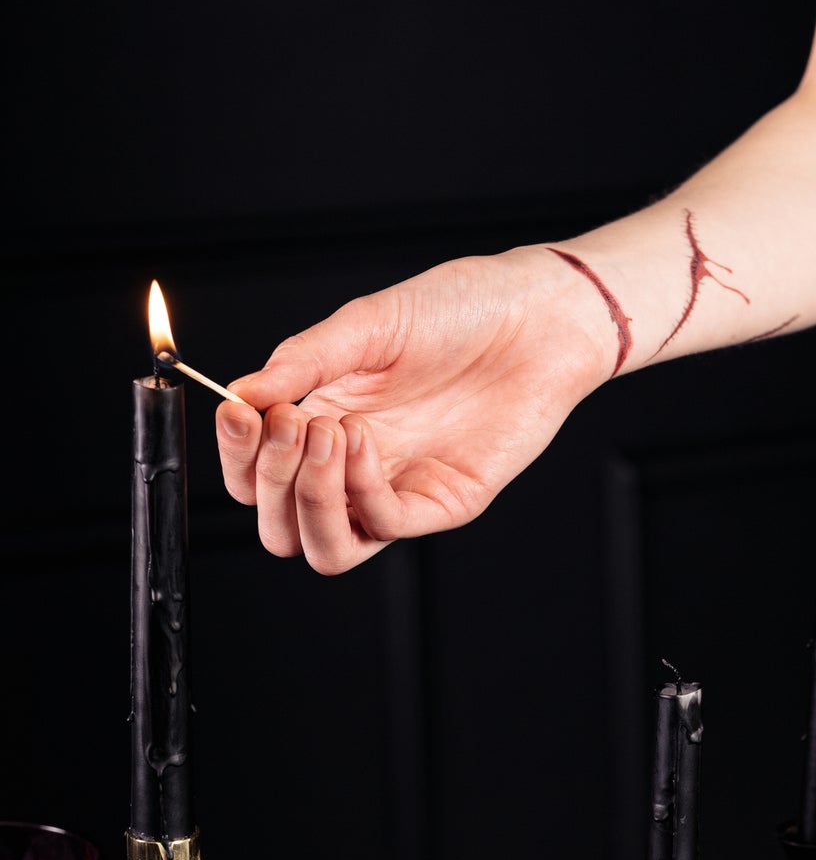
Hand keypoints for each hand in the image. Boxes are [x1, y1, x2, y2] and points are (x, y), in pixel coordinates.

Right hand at [216, 251, 616, 573]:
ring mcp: (395, 491)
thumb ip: (303, 361)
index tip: (237, 412)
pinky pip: (382, 526)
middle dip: (268, 481)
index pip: (255, 475)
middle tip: (287, 423)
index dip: (237, 456)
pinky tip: (361, 438)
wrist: (534, 318)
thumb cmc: (457, 311)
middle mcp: (352, 468)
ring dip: (308, 500)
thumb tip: (240, 393)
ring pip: (324, 548)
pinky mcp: (440, 504)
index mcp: (322, 422)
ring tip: (326, 434)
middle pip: (280, 525)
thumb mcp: (365, 325)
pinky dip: (359, 488)